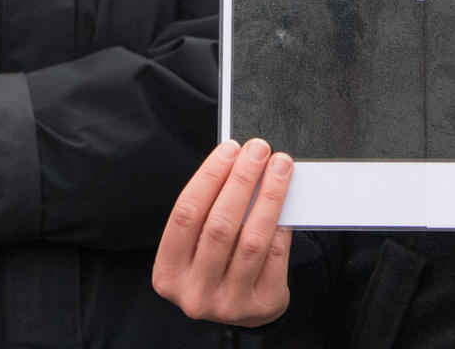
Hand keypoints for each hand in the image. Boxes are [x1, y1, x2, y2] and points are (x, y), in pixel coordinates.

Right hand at [152, 138, 293, 326]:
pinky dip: (281, 223)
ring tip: (279, 166)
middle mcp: (195, 294)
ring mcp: (229, 305)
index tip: (230, 149)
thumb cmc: (214, 262)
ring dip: (269, 196)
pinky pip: (275, 256)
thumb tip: (240, 163)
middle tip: (258, 149)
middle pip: (219, 225)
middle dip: (242, 180)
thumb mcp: (197, 244)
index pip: (185, 214)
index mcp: (168, 273)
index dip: (209, 177)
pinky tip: (286, 200)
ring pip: (252, 240)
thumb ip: (209, 211)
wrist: (240, 306)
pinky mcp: (262, 306)